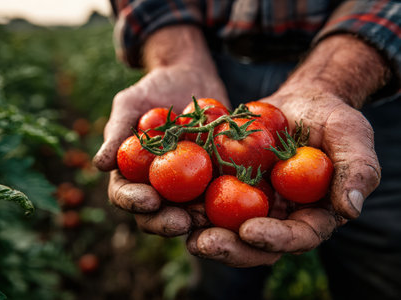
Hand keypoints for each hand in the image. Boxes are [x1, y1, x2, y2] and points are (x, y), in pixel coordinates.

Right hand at [93, 25, 228, 236]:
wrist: (192, 80)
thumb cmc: (155, 88)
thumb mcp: (131, 102)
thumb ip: (117, 130)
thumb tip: (100, 165)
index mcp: (131, 172)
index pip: (124, 194)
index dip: (133, 202)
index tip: (149, 200)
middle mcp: (156, 185)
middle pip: (154, 213)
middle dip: (165, 222)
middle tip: (181, 222)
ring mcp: (184, 186)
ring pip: (185, 212)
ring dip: (195, 220)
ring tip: (207, 218)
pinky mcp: (210, 180)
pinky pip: (215, 195)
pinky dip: (222, 202)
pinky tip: (235, 203)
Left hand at [187, 34, 387, 266]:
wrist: (299, 103)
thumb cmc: (329, 119)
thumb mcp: (351, 136)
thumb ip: (357, 171)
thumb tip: (350, 210)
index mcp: (309, 215)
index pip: (296, 236)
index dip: (275, 240)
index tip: (251, 231)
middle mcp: (276, 218)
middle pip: (253, 244)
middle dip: (229, 247)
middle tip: (203, 243)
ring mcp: (249, 204)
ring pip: (223, 227)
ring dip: (199, 230)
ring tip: (175, 225)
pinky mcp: (226, 186)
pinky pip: (204, 198)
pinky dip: (185, 200)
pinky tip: (164, 197)